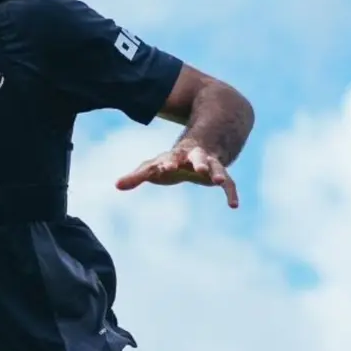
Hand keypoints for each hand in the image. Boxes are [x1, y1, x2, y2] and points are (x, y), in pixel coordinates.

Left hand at [116, 142, 239, 207]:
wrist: (201, 145)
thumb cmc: (172, 160)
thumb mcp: (154, 167)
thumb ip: (137, 176)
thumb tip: (116, 185)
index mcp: (176, 155)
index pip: (171, 158)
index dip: (168, 163)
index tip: (164, 168)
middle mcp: (195, 157)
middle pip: (198, 157)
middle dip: (200, 162)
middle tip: (201, 169)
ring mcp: (210, 164)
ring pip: (216, 166)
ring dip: (216, 173)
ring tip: (217, 182)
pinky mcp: (220, 174)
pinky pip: (229, 182)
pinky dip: (231, 192)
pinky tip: (234, 205)